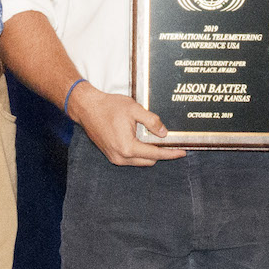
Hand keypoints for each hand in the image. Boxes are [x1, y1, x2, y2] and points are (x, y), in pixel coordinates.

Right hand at [68, 82, 186, 166]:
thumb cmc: (109, 107)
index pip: (155, 154)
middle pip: (149, 160)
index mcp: (128, 147)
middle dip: (161, 153)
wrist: (86, 108)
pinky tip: (144, 140)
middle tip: (171, 143)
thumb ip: (151, 121)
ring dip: (150, 153)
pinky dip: (139, 152)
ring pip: (140, 161)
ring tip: (157, 140)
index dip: (171, 153)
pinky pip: (131, 158)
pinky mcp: (111, 155)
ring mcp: (115, 158)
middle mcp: (121, 157)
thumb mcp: (134, 109)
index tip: (183, 152)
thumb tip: (164, 133)